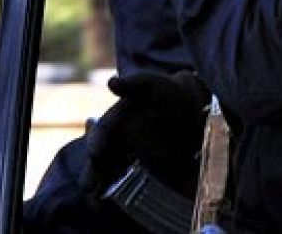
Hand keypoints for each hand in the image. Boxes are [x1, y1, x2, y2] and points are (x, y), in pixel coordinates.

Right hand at [79, 70, 210, 196]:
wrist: (193, 108)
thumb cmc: (169, 92)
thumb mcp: (153, 83)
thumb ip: (134, 83)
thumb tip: (112, 81)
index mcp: (116, 119)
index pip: (102, 132)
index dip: (97, 141)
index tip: (96, 151)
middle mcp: (118, 139)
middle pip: (100, 157)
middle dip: (93, 171)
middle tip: (88, 185)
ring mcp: (129, 154)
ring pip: (110, 171)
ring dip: (103, 184)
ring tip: (97, 198)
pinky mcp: (143, 167)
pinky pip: (128, 180)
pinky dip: (120, 189)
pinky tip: (115, 200)